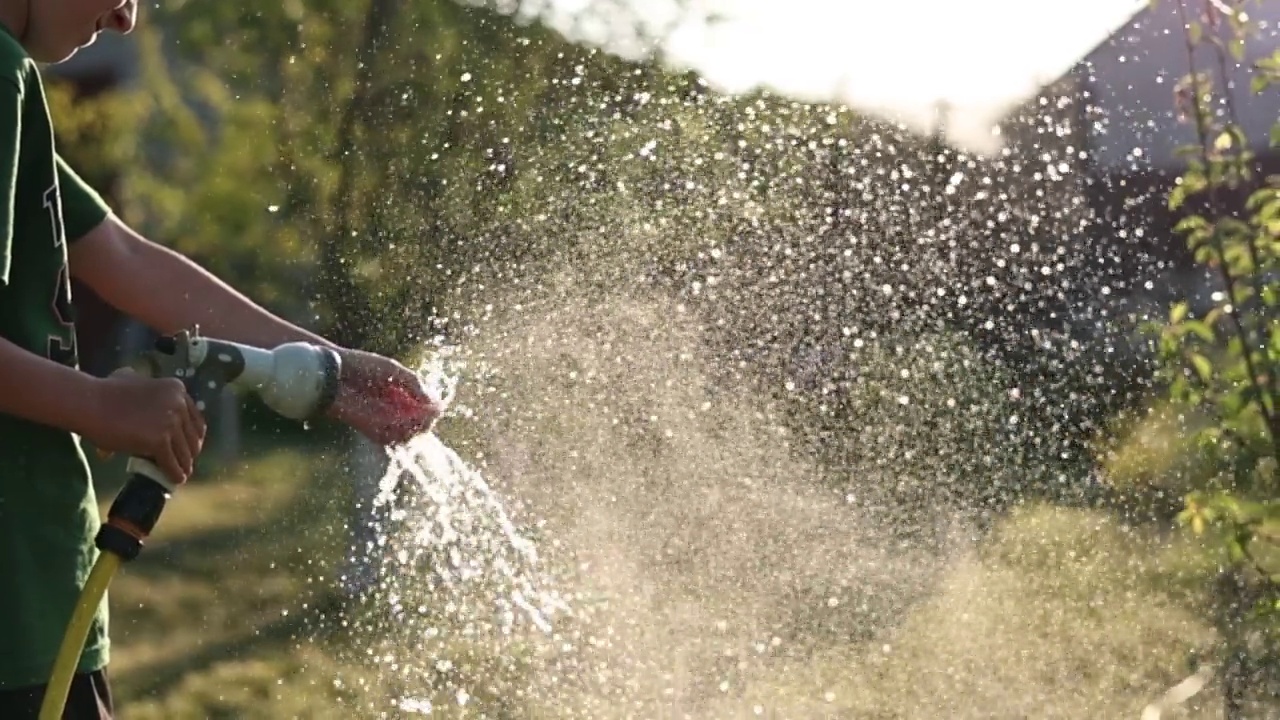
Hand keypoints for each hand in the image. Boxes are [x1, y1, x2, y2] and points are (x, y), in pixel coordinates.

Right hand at [85, 369, 206, 484]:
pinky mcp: (159, 440)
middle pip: (192, 436)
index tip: (188, 445)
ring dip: (184, 465)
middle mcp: (179, 403)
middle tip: (185, 462)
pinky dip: (175, 474)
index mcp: (176, 389)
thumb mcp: (132, 378)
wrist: (89, 403)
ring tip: (182, 474)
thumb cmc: (103, 392)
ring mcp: (171, 422)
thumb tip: (134, 381)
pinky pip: (172, 463)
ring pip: (184, 452)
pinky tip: (175, 480)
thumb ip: (141, 384)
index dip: (192, 435)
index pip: (193, 418)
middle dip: (189, 451)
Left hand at [327, 348, 443, 445]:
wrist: (334, 372)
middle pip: (419, 427)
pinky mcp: (370, 430)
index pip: (423, 411)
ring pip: (409, 435)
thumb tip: (436, 404)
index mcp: (398, 397)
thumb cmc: (361, 367)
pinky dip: (402, 430)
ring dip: (417, 426)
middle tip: (430, 411)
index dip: (433, 410)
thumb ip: (414, 384)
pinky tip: (405, 418)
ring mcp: (381, 423)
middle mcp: (391, 412)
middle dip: (427, 420)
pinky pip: (392, 438)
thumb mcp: (393, 371)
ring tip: (418, 413)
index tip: (439, 404)